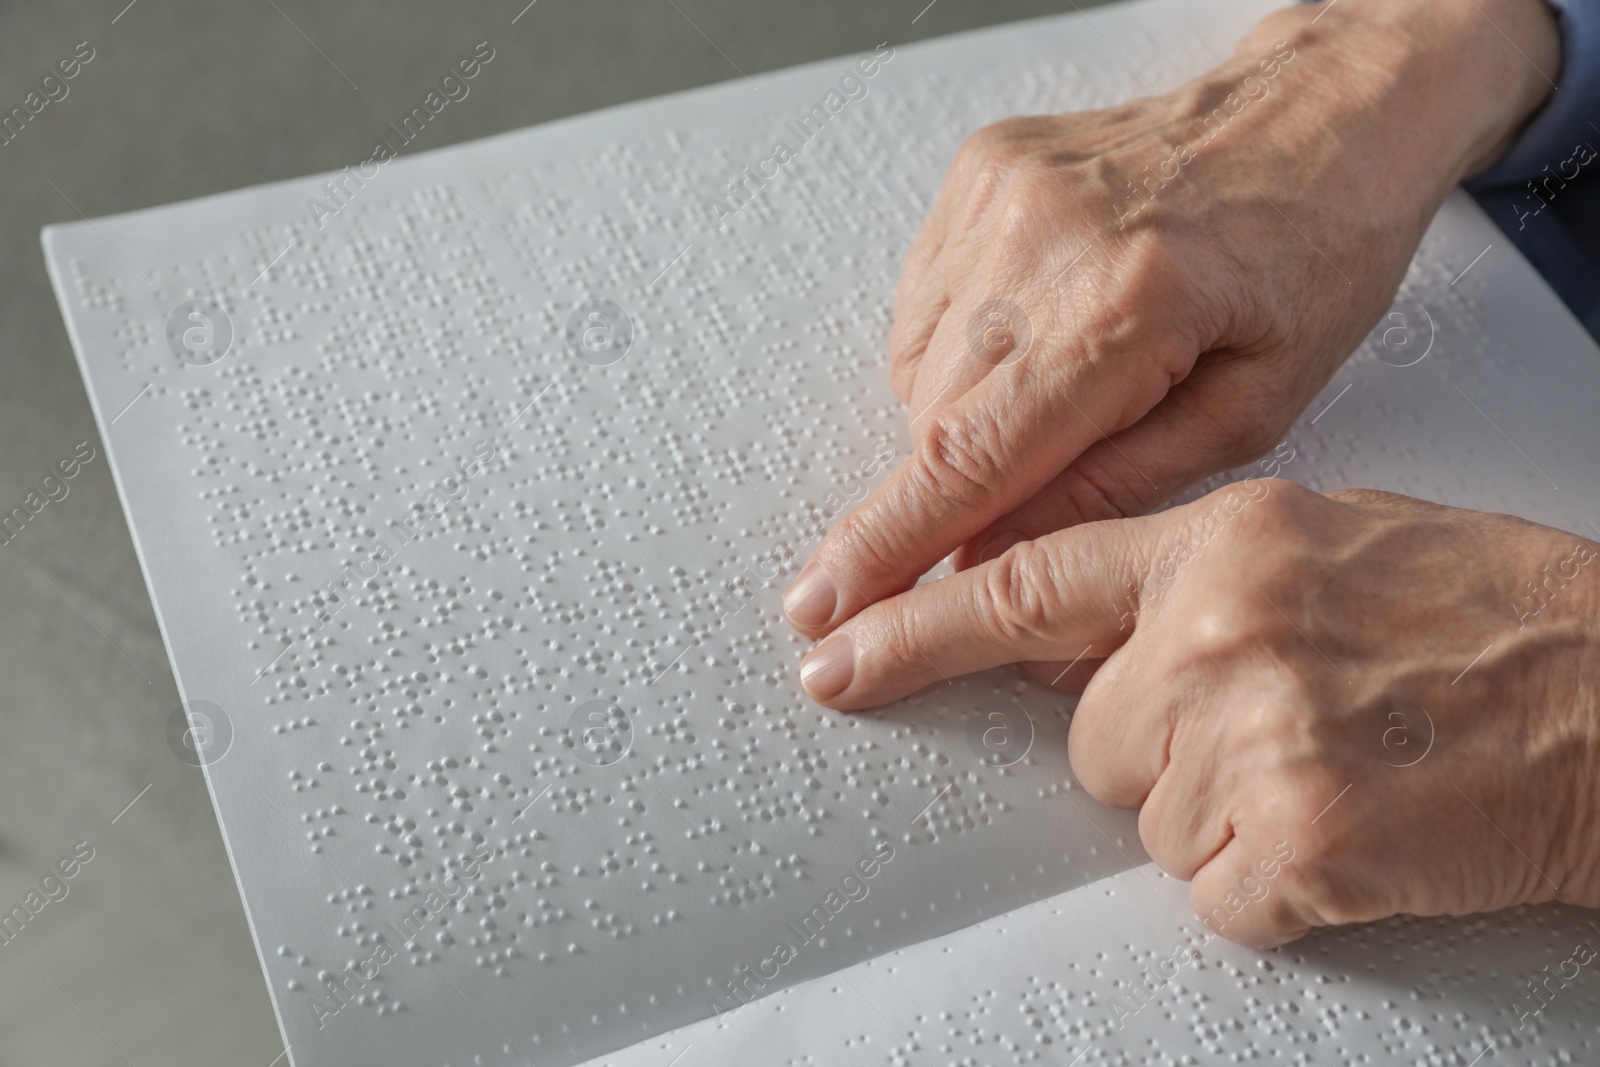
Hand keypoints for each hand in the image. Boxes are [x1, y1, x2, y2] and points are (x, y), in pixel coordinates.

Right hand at [782, 0, 1558, 636]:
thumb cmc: (1313, 253)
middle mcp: (1046, 236)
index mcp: (1130, 302)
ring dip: (967, 415)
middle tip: (1042, 480)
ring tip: (1069, 381)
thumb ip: (1111, 489)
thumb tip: (992, 557)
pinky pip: (924, 305)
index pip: (971, 457)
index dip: (889, 544)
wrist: (1316, 113)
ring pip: (919, 368)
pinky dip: (964, 348)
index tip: (827, 607)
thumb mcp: (1253, 407)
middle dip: (962, 487)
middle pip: (933, 420)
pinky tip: (1042, 330)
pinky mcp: (978, 172)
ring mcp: (1001, 193)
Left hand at [797, 479, 1599, 944]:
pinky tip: (1361, 829)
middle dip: (1161, 750)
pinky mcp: (1300, 839)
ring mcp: (1254, 731)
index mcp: (1221, 539)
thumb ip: (1181, 582)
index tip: (833, 655)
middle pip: (1091, 738)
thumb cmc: (1490, 619)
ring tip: (1339, 765)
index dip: (913, 630)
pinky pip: (1218, 894)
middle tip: (1289, 723)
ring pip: (1150, 821)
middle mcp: (1218, 626)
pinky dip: (1279, 884)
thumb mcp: (1322, 544)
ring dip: (1228, 816)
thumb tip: (1070, 645)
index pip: (1022, 584)